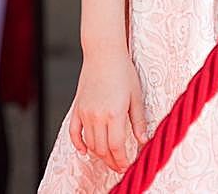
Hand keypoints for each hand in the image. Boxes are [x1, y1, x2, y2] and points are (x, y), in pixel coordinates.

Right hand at [69, 49, 146, 172]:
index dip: (122, 160)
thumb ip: (139, 120)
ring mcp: (85, 112)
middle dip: (111, 161)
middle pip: (102, 149)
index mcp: (114, 113)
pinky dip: (78, 144)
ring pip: (90, 144)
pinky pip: (74, 132)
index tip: (128, 165)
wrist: (104, 52)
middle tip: (120, 165)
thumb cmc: (123, 70)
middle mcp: (97, 116)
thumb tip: (143, 141)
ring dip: (99, 154)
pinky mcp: (77, 108)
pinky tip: (85, 150)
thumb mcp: (136, 95)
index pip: (116, 147)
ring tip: (109, 157)